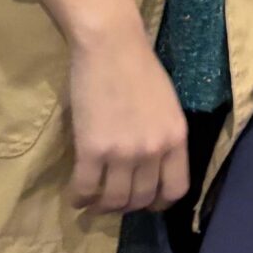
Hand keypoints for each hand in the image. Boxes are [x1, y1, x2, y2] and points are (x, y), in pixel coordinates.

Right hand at [26, 0, 188, 213]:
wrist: (111, 45)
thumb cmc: (140, 68)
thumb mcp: (167, 106)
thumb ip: (163, 137)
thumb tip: (151, 166)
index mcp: (176, 138)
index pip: (176, 190)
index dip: (160, 202)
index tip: (147, 201)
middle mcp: (154, 150)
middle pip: (142, 199)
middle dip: (128, 205)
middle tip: (114, 199)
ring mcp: (123, 153)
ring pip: (114, 200)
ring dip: (103, 206)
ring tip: (94, 201)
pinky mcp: (92, 150)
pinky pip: (85, 189)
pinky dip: (79, 198)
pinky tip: (76, 196)